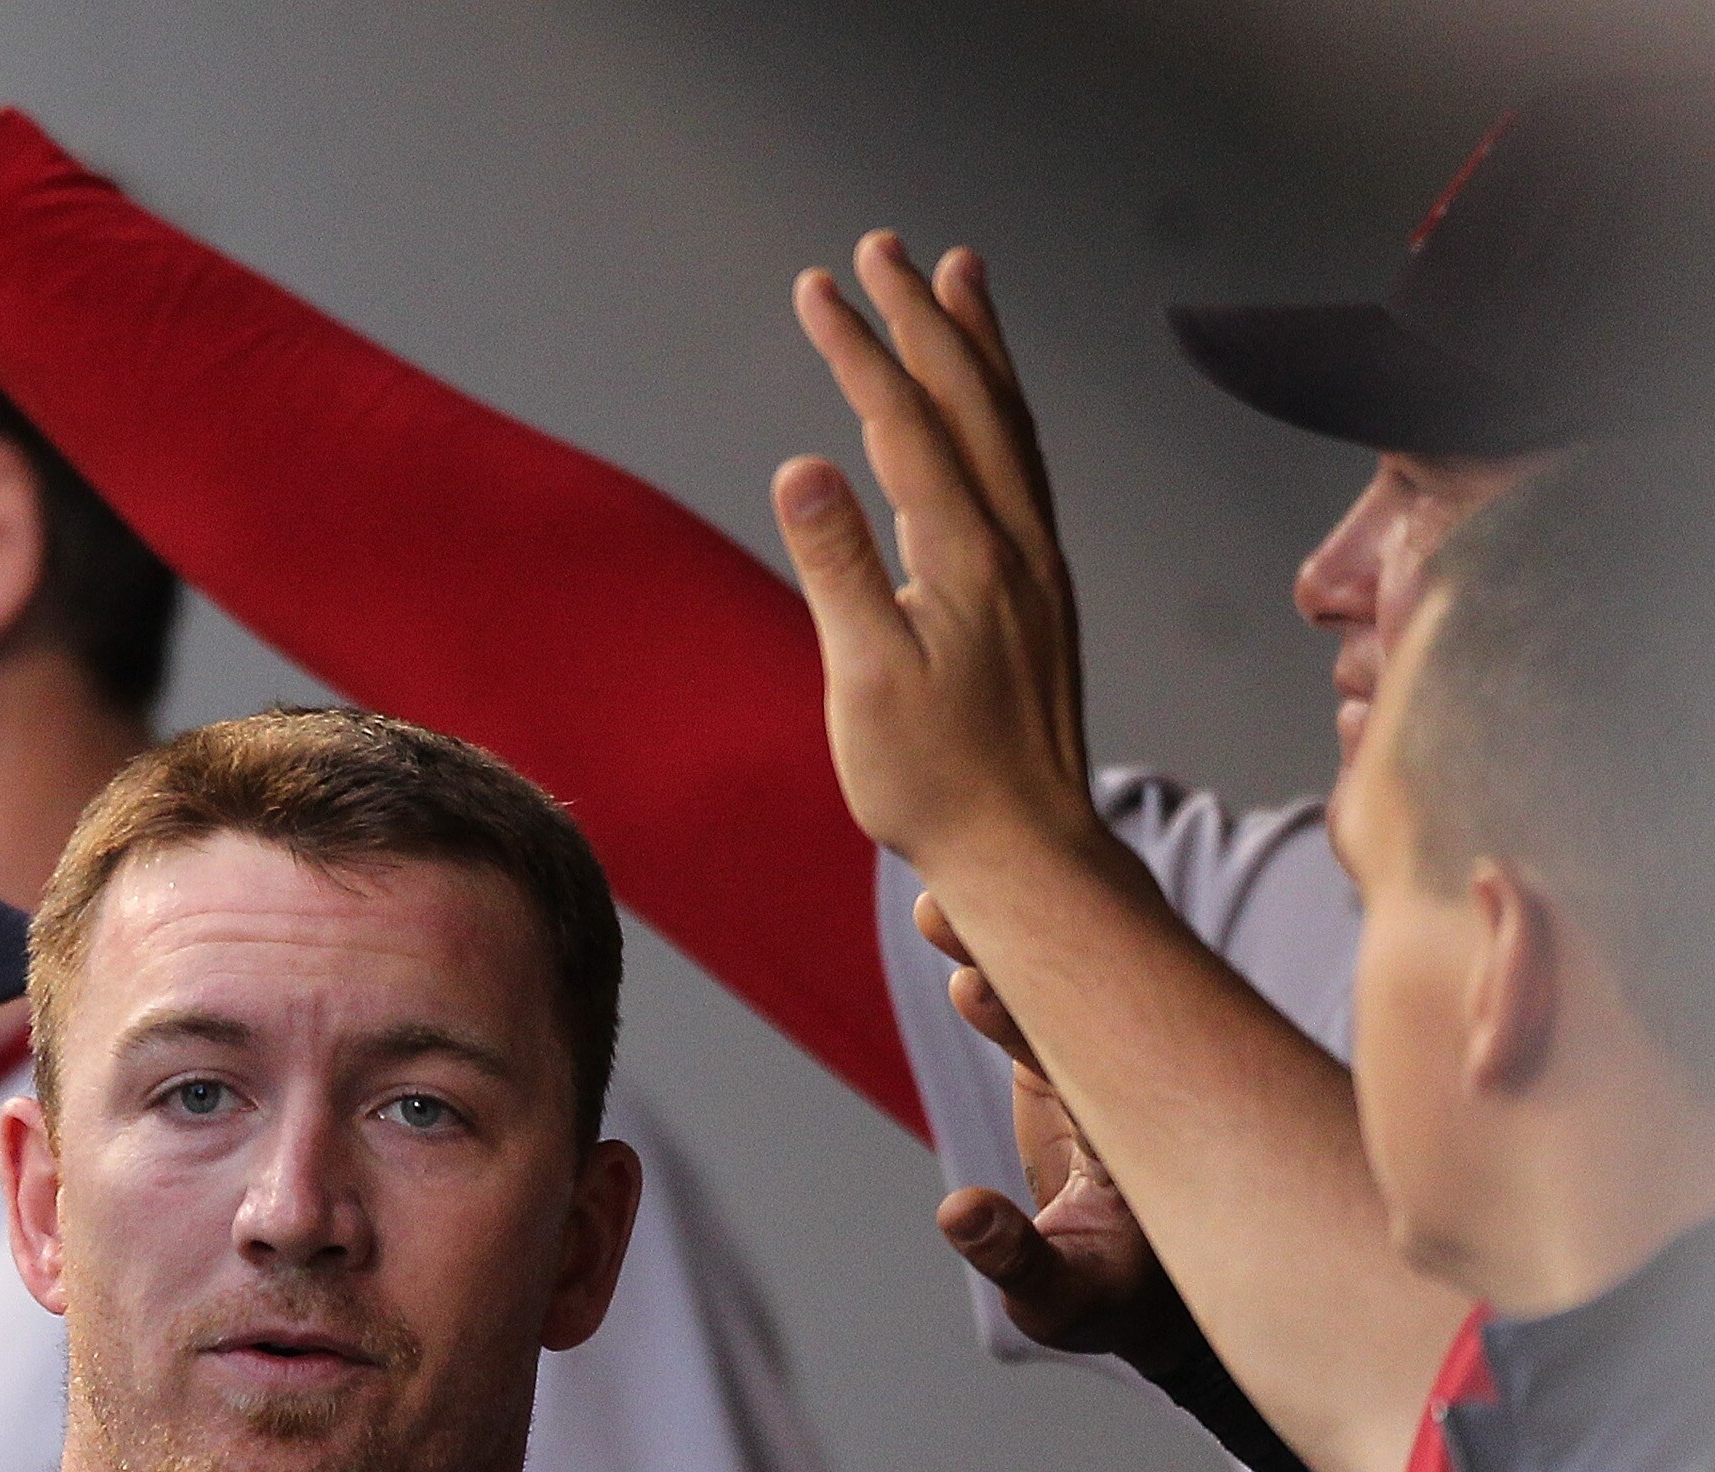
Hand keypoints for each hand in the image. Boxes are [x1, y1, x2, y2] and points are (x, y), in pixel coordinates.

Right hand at [770, 235, 1107, 882]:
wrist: (1027, 853)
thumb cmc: (936, 784)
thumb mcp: (866, 679)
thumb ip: (837, 566)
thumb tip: (803, 463)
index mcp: (968, 555)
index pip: (904, 421)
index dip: (859, 348)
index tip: (816, 289)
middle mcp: (1017, 544)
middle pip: (970, 398)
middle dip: (923, 316)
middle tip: (883, 248)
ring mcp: (1037, 569)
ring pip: (1010, 425)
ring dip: (978, 347)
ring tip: (959, 280)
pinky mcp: (1040, 599)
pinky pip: (1023, 470)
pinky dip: (999, 412)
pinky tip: (984, 412)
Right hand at [924, 902, 1186, 1366]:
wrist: (1151, 1283)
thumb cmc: (1113, 1299)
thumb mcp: (1064, 1298)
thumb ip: (1015, 1258)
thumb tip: (955, 1213)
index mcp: (1137, 1123)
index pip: (1084, 1052)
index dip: (1025, 1017)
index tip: (970, 982)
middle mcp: (1128, 1074)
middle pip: (1074, 990)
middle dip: (1011, 950)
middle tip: (942, 910)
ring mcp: (1100, 1057)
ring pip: (1053, 981)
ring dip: (995, 942)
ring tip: (933, 904)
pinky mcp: (1070, 1056)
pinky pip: (1036, 993)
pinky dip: (993, 958)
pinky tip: (946, 914)